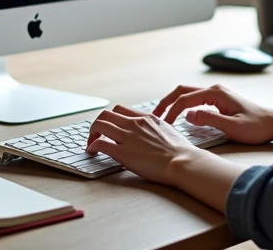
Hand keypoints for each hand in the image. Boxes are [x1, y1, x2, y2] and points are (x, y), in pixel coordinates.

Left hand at [86, 105, 203, 184]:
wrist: (182, 161)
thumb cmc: (180, 152)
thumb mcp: (168, 132)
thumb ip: (155, 130)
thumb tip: (152, 136)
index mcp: (146, 118)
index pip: (121, 110)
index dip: (112, 119)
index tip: (110, 127)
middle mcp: (135, 124)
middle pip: (106, 114)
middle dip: (98, 124)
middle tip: (96, 134)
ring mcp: (128, 137)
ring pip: (99, 125)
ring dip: (91, 134)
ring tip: (90, 144)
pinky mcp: (122, 152)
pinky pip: (99, 143)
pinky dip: (92, 146)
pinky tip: (92, 152)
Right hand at [153, 84, 272, 144]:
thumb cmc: (256, 127)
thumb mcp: (232, 127)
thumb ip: (209, 120)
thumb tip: (187, 115)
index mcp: (216, 93)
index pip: (185, 100)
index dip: (171, 112)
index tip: (163, 125)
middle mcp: (214, 89)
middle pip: (182, 91)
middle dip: (166, 102)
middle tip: (153, 116)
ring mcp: (216, 93)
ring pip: (187, 93)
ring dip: (173, 103)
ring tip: (162, 116)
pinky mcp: (218, 99)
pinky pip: (195, 99)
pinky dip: (182, 105)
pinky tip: (179, 116)